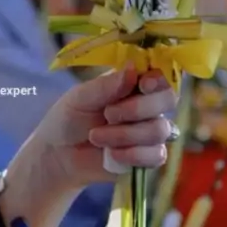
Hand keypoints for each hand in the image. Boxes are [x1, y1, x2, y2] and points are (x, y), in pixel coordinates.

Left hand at [0, 66, 176, 226]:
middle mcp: (148, 105)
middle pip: (168, 99)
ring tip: (96, 137)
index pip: (162, 74)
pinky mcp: (147, 157)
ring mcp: (150, 131)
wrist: (58, 154)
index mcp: (134, 83)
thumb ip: (106, 85)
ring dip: (125, 134)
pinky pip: (156, 155)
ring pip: (159, 130)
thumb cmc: (69, 118)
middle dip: (138, 108)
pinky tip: (111, 154)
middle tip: (108, 114)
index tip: (142, 85)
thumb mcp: (80, 97)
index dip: (158, 79)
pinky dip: (132, 155)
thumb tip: (132, 70)